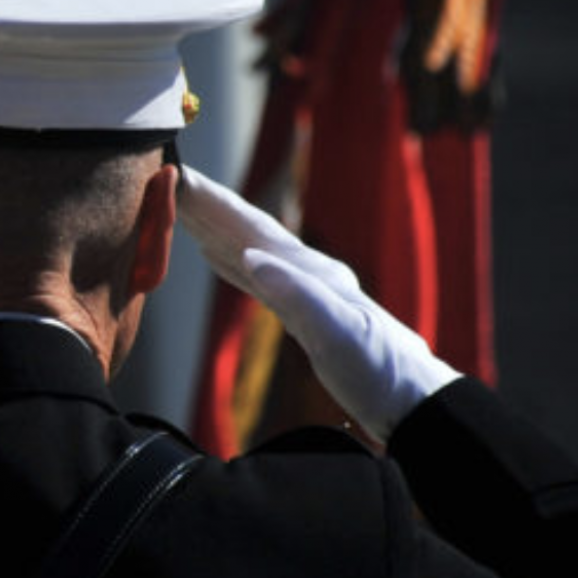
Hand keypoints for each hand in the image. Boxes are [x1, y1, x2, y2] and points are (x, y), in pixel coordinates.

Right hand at [177, 167, 459, 441]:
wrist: (411, 400)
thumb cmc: (379, 368)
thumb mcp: (337, 332)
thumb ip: (295, 293)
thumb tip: (250, 256)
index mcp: (310, 271)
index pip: (252, 228)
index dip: (215, 203)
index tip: (180, 177)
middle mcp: (305, 273)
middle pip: (246, 231)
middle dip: (206, 206)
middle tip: (165, 181)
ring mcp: (304, 292)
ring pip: (247, 249)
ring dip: (213, 229)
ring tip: (181, 210)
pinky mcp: (301, 315)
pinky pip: (254, 278)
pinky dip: (229, 262)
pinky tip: (215, 257)